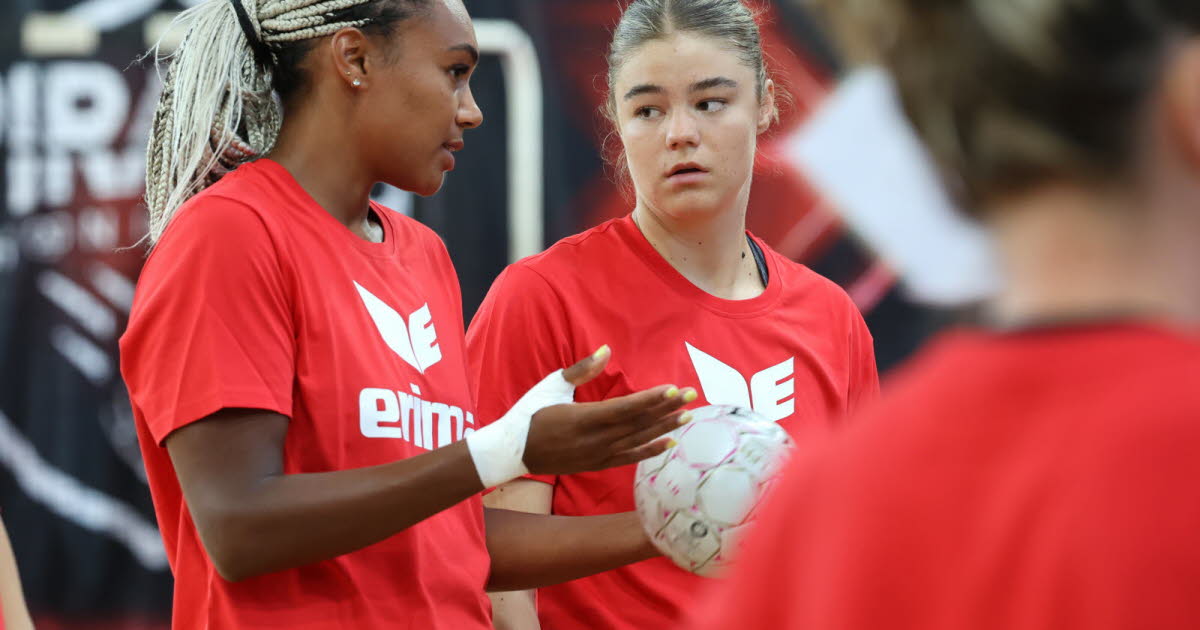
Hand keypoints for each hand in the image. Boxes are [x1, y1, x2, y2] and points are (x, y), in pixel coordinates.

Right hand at [523, 346, 694, 474]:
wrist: (512, 452)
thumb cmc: (530, 413)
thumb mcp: (552, 386)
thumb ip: (581, 370)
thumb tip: (605, 349)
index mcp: (584, 418)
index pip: (626, 408)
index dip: (652, 400)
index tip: (673, 390)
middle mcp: (596, 440)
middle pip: (639, 423)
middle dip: (667, 409)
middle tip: (692, 396)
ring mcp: (598, 455)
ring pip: (638, 440)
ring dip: (665, 427)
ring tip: (687, 416)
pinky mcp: (597, 464)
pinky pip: (630, 457)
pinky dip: (651, 450)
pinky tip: (670, 443)